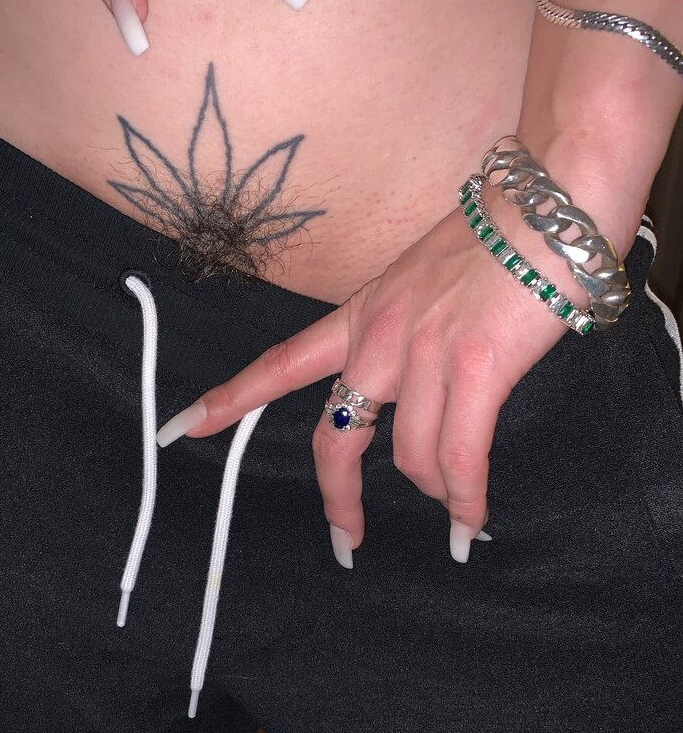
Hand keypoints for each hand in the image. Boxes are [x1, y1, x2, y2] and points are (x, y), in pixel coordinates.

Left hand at [156, 202, 571, 564]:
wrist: (553, 193)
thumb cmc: (504, 233)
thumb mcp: (428, 280)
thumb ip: (409, 332)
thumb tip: (422, 391)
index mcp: (363, 313)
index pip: (281, 364)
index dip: (228, 400)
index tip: (179, 429)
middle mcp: (380, 336)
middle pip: (334, 438)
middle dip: (338, 499)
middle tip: (346, 539)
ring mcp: (425, 352)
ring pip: (412, 459)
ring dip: (435, 494)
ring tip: (458, 509)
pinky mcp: (477, 366)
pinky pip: (460, 459)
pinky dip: (466, 501)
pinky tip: (471, 525)